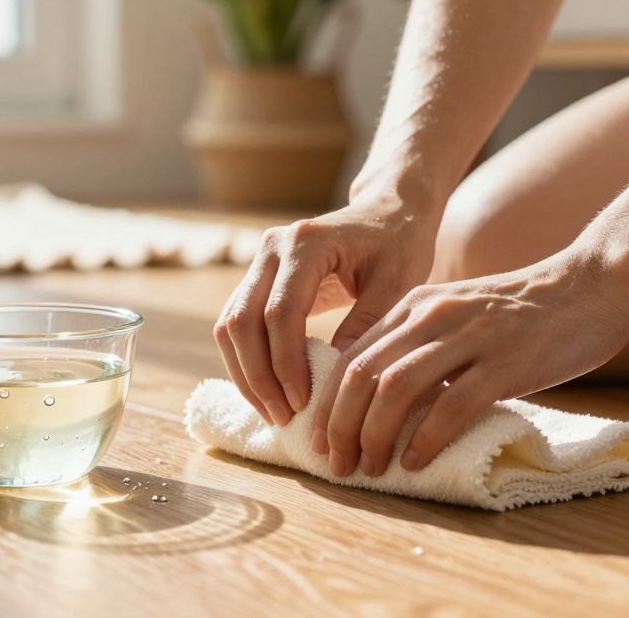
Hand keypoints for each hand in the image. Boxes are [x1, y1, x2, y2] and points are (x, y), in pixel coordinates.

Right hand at [213, 190, 437, 426]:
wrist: (387, 211)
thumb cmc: (400, 244)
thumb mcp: (398, 283)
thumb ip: (367, 324)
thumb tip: (334, 378)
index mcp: (307, 244)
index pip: (280, 311)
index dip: (285, 362)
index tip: (301, 402)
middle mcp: (272, 247)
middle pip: (241, 321)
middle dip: (258, 376)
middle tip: (282, 417)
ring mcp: (259, 260)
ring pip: (229, 326)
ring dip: (246, 373)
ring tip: (274, 412)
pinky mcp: (257, 278)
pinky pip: (237, 324)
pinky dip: (246, 361)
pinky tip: (269, 392)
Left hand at [312, 249, 628, 476]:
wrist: (593, 284)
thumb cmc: (526, 312)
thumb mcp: (458, 316)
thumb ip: (422, 345)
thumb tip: (383, 402)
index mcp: (415, 306)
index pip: (352, 357)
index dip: (328, 405)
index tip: (320, 442)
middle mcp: (432, 316)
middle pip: (363, 375)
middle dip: (341, 426)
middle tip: (337, 464)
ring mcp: (469, 337)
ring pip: (396, 389)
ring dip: (374, 436)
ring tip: (371, 468)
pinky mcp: (506, 361)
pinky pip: (452, 403)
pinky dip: (426, 437)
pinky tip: (415, 461)